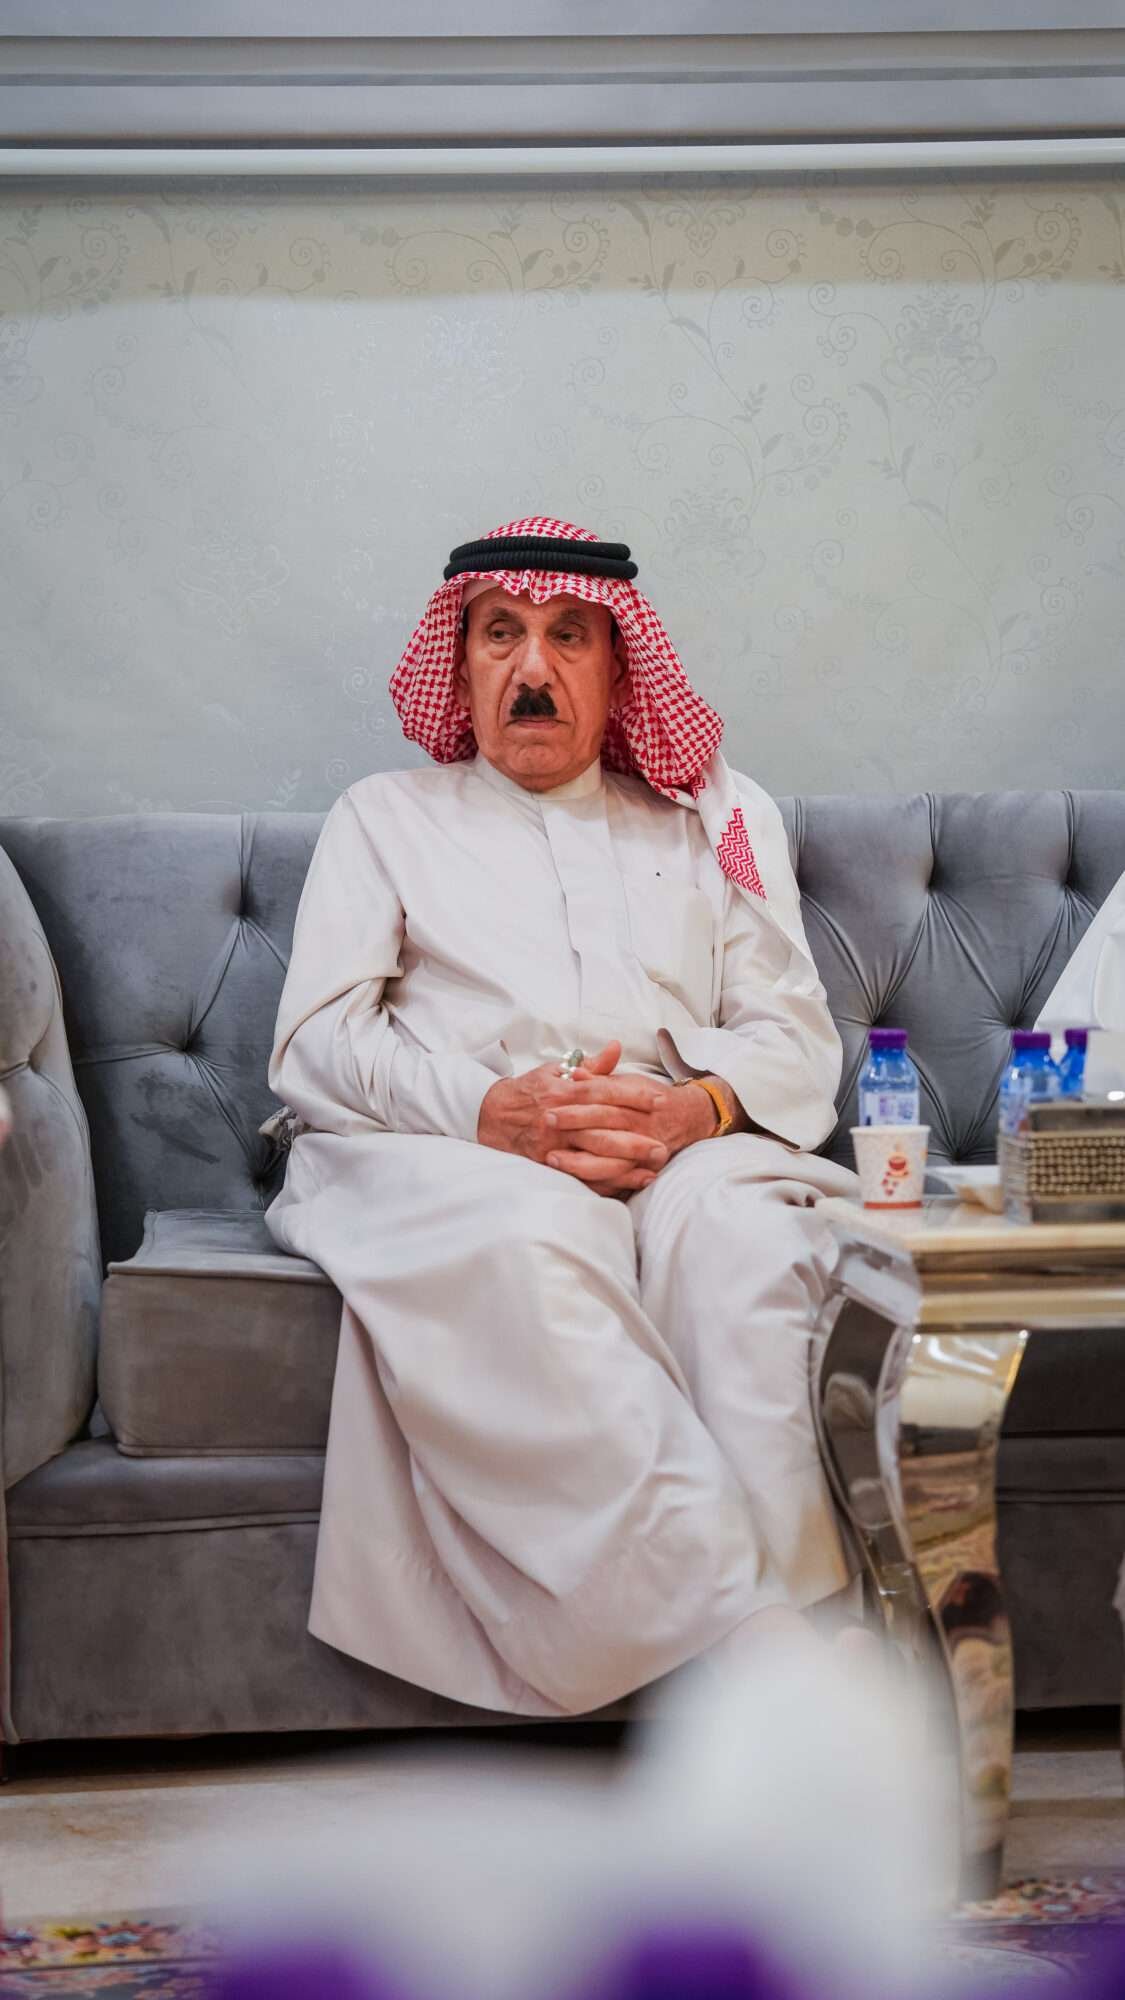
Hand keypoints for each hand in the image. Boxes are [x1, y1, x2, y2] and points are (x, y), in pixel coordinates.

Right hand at [478, 1042, 669, 1195]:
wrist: (491, 1116)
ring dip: (626, 1162)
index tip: (659, 1099)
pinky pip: (582, 1176)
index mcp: (564, 1092)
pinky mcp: (549, 1165)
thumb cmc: (528, 1092)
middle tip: (665, 1141)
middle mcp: (560, 1118)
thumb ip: (591, 1066)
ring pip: (594, 1155)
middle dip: (635, 1135)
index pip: (603, 1091)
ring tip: (654, 1164)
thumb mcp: (555, 1071)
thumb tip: (617, 1048)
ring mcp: (553, 1145)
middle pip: (603, 1127)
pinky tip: (630, 1182)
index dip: (633, 1095)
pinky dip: (607, 1181)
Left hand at [545, 1051, 721, 1193]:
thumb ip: (601, 1079)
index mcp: (637, 1098)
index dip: (578, 1100)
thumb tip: (576, 1073)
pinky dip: (597, 1181)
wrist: (689, 1117)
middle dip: (575, 1124)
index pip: (605, 1096)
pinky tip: (574, 1179)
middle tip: (547, 1125)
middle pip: (606, 1122)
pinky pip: (619, 1179)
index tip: (551, 1106)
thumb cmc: (651, 1098)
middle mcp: (643, 1123)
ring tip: (552, 1158)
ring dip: (580, 1159)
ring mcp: (646, 1148)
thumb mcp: (629, 1082)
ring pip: (611, 1156)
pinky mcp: (647, 1168)